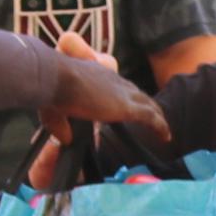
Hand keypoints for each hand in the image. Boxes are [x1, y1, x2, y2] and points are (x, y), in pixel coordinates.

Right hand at [44, 36, 162, 134]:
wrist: (56, 77)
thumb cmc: (50, 89)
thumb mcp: (53, 110)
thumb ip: (59, 125)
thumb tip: (65, 139)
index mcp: (95, 75)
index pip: (115, 86)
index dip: (123, 96)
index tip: (127, 106)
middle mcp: (112, 80)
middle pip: (135, 92)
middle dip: (144, 104)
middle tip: (152, 117)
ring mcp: (121, 92)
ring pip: (147, 103)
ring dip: (156, 115)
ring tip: (163, 128)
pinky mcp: (126, 106)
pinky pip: (150, 117)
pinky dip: (160, 126)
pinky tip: (166, 136)